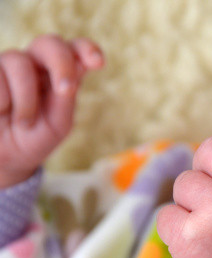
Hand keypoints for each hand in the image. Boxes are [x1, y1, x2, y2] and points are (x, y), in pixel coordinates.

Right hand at [0, 34, 103, 187]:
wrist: (2, 156)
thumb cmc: (33, 138)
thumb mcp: (57, 123)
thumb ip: (67, 96)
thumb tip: (79, 67)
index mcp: (61, 74)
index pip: (76, 51)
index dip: (87, 49)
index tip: (98, 63)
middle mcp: (36, 63)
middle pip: (50, 43)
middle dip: (62, 64)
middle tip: (66, 90)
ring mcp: (8, 65)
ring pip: (19, 62)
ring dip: (26, 99)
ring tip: (24, 122)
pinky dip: (3, 101)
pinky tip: (1, 112)